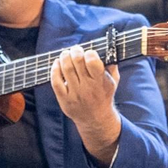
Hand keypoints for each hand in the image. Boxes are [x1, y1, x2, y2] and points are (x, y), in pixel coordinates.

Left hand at [51, 45, 121, 163]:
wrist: (96, 119)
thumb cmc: (104, 96)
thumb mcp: (113, 82)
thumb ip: (111, 65)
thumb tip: (108, 48)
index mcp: (100, 82)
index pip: (92, 62)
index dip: (89, 53)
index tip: (89, 52)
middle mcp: (87, 88)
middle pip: (77, 62)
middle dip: (75, 51)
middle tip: (75, 50)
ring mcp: (74, 94)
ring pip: (66, 69)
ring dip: (64, 57)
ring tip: (66, 54)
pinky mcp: (64, 99)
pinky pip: (56, 81)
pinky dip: (54, 69)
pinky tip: (57, 63)